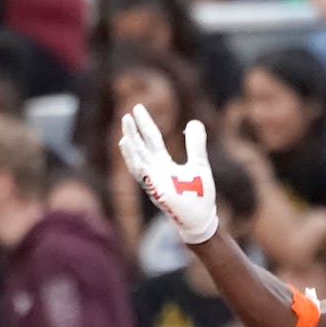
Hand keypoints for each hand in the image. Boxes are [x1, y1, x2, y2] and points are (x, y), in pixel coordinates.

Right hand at [119, 104, 219, 244]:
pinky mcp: (157, 192)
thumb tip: (194, 121)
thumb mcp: (199, 163)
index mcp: (163, 163)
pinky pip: (145, 178)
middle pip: (141, 147)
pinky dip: (138, 167)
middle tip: (127, 115)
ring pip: (137, 162)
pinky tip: (134, 160)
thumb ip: (195, 144)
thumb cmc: (197, 194)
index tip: (136, 109)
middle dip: (134, 132)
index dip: (144, 124)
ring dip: (131, 150)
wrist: (201, 218)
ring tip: (125, 134)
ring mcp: (154, 182)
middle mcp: (154, 171)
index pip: (151, 139)